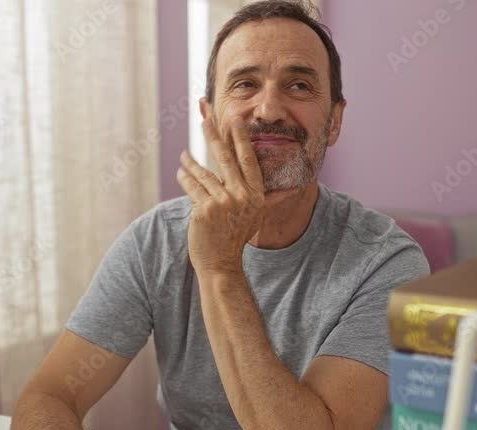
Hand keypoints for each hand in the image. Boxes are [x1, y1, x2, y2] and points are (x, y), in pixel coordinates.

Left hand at [177, 116, 264, 275]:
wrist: (221, 263)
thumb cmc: (237, 237)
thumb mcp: (258, 216)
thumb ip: (271, 198)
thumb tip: (294, 188)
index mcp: (255, 194)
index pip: (248, 160)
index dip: (240, 139)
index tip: (234, 120)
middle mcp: (241, 196)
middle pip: (225, 158)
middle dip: (214, 135)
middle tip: (205, 119)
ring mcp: (222, 203)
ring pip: (204, 173)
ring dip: (191, 162)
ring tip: (184, 155)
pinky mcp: (204, 210)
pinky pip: (192, 187)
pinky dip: (185, 178)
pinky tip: (181, 173)